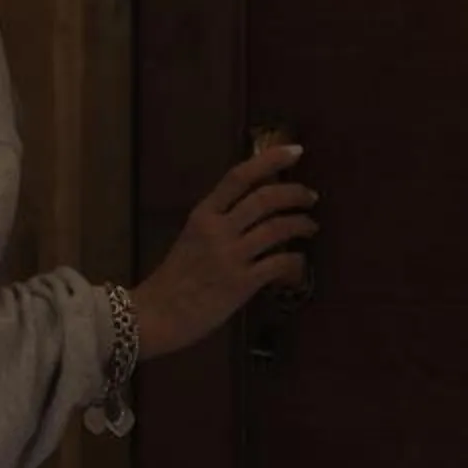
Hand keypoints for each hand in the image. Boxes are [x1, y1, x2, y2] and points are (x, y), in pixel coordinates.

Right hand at [130, 146, 316, 362]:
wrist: (157, 316)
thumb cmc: (174, 278)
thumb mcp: (191, 238)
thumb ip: (219, 222)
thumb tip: (255, 210)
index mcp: (202, 214)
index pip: (239, 176)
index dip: (270, 160)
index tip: (296, 151)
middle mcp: (217, 230)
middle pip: (265, 198)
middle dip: (295, 194)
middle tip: (311, 197)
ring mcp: (230, 257)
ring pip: (278, 228)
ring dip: (301, 224)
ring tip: (311, 227)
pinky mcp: (241, 284)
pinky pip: (280, 264)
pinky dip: (296, 260)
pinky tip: (299, 262)